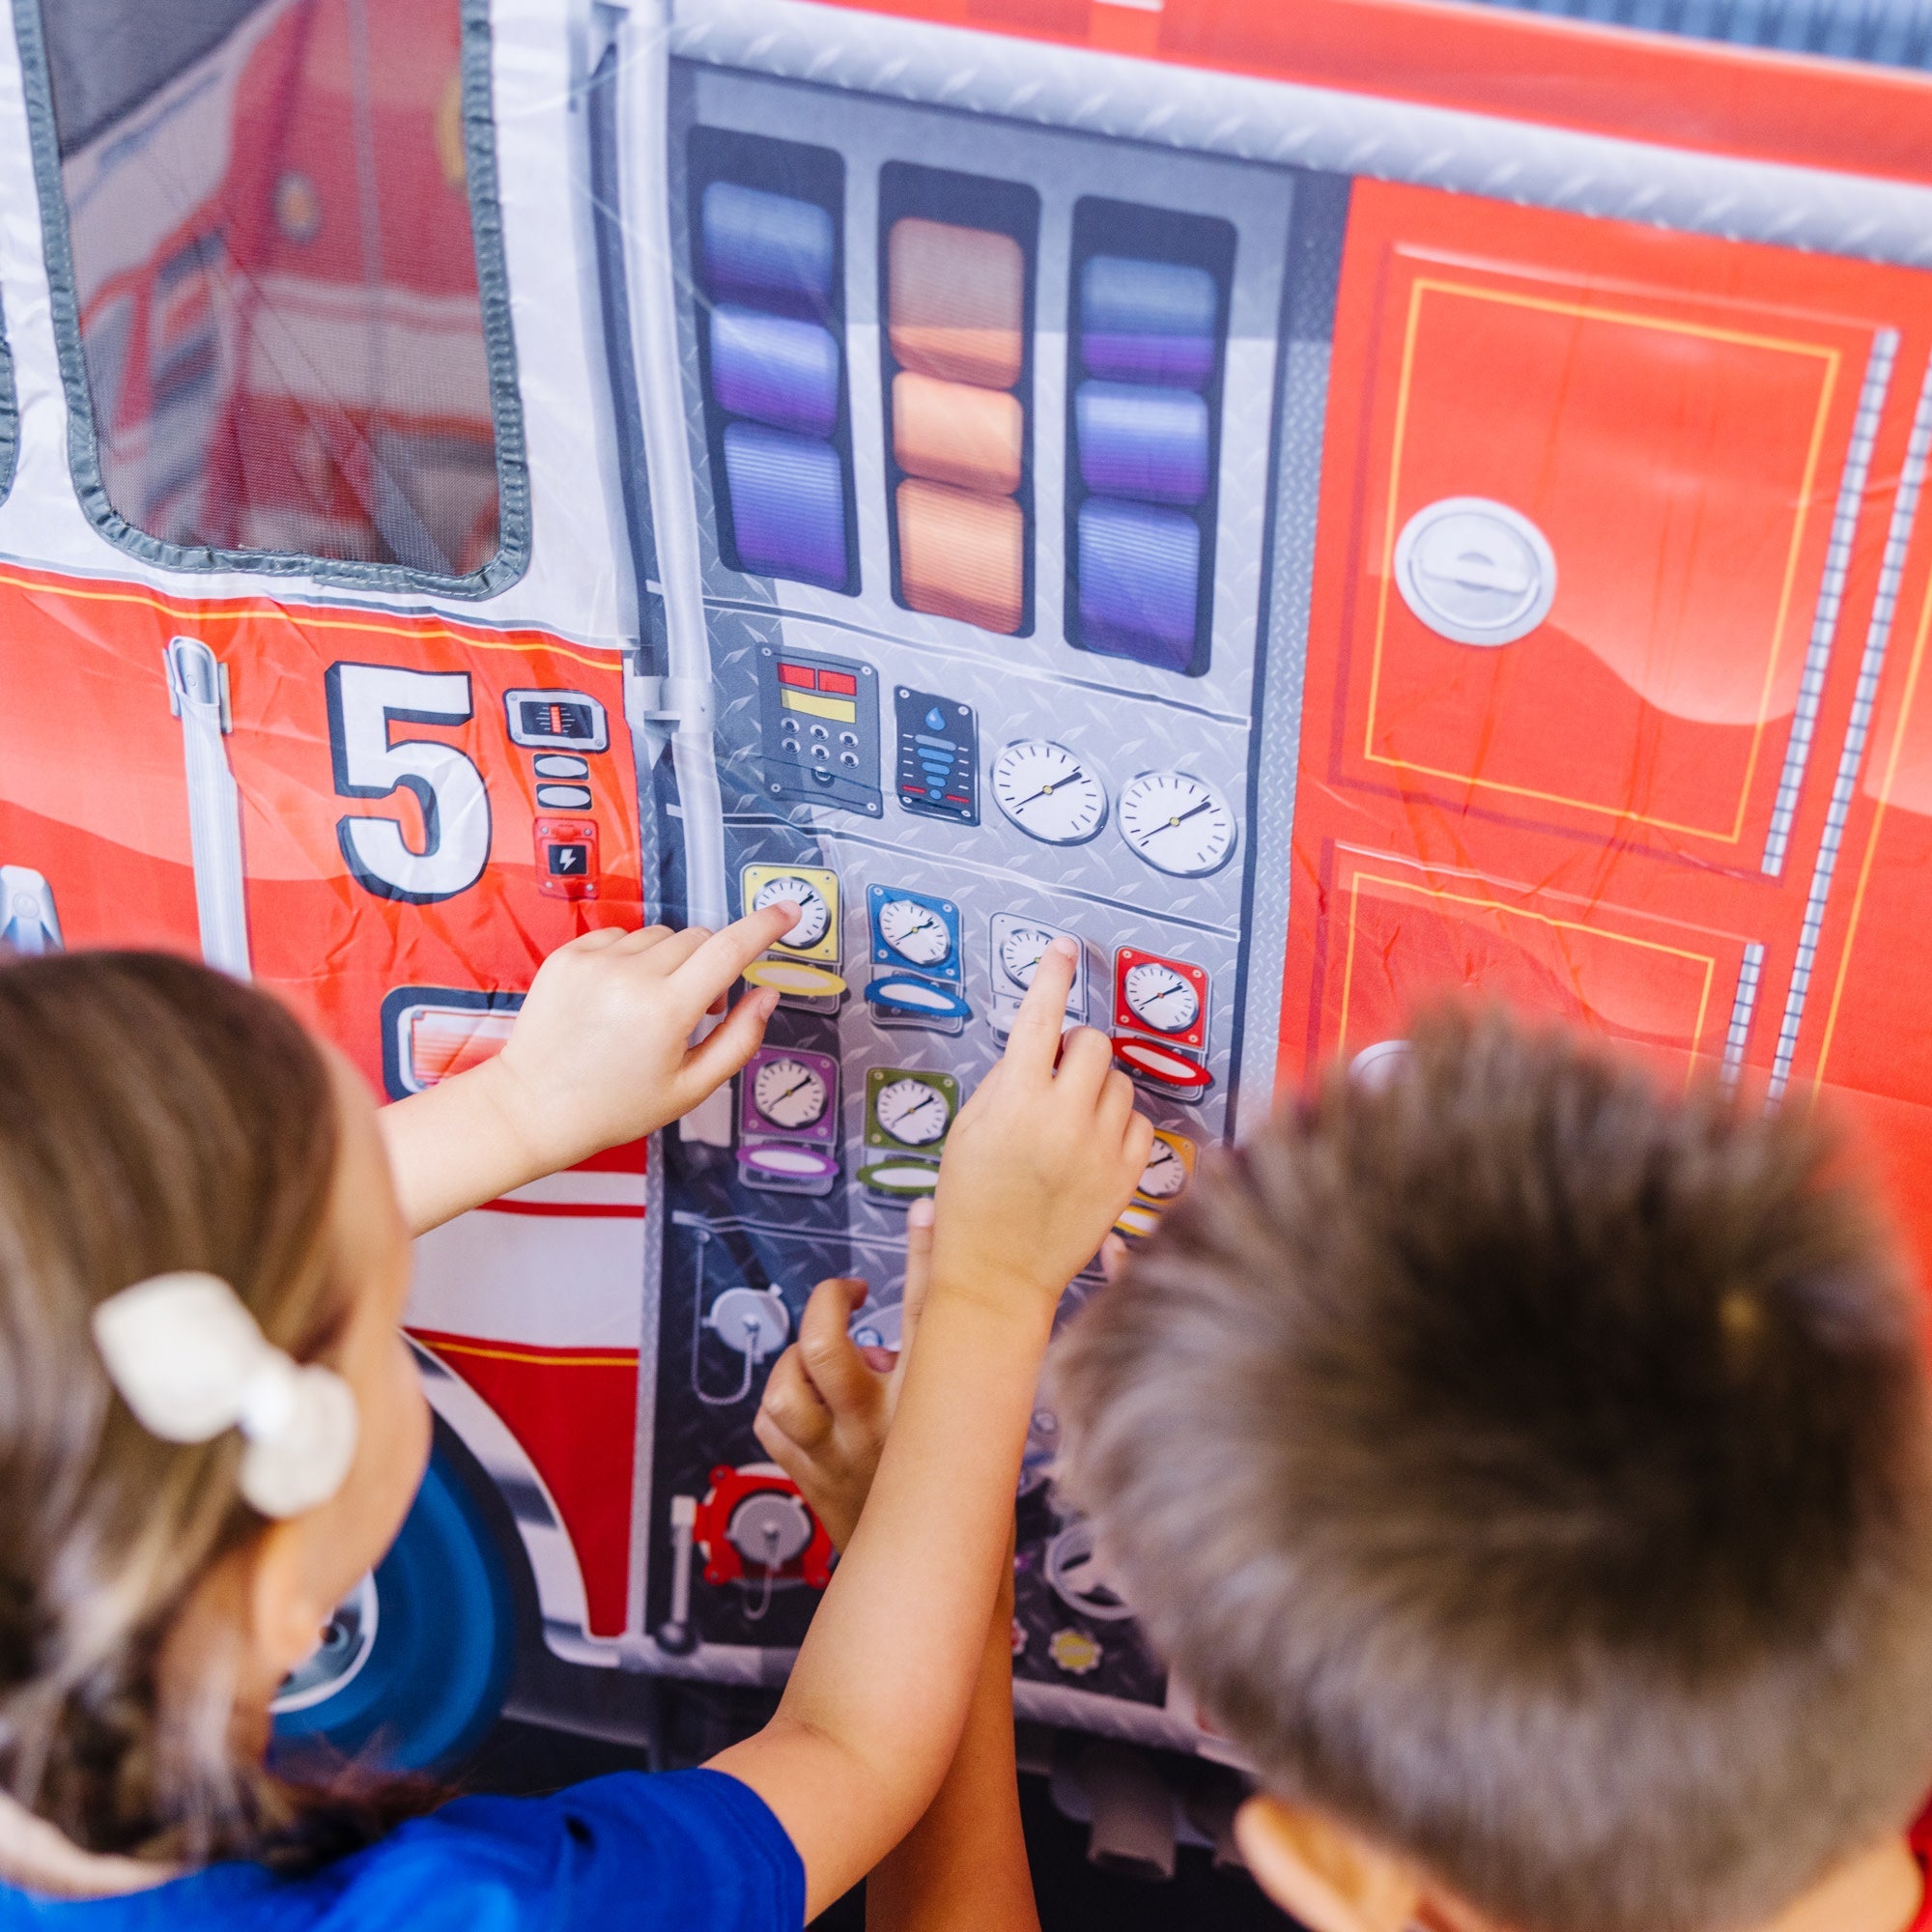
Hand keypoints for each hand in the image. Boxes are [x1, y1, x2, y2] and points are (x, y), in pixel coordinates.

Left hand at [472, 904, 798, 1174]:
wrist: (532, 1108)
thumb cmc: (614, 1106)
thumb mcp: (690, 1088)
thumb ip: (739, 1039)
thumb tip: (766, 995)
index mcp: (666, 1012)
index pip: (729, 949)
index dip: (765, 926)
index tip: (788, 912)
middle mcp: (631, 977)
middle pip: (699, 939)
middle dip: (711, 964)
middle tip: (699, 1008)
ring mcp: (595, 962)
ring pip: (661, 936)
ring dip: (669, 961)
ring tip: (649, 1006)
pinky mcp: (568, 956)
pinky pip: (621, 936)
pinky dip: (631, 958)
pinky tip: (617, 997)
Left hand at [754, 1201, 935, 1548]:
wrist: (936, 1577)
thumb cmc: (961, 1490)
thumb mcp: (976, 1419)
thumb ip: (952, 1361)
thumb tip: (936, 1295)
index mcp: (932, 1408)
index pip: (929, 1313)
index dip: (925, 1252)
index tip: (923, 1212)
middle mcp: (877, 1427)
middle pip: (824, 1344)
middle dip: (828, 1301)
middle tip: (848, 1295)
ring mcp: (836, 1455)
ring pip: (785, 1388)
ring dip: (796, 1358)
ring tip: (823, 1352)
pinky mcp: (810, 1478)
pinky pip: (771, 1425)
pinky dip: (780, 1399)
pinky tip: (806, 1394)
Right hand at [931, 939, 1152, 1325]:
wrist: (999, 1275)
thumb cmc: (973, 1201)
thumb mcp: (968, 1131)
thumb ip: (1004, 1081)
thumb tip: (1040, 1048)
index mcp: (1015, 1101)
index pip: (1040, 1017)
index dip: (1052, 975)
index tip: (1063, 948)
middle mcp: (1063, 1118)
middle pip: (1093, 1043)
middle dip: (1075, 1050)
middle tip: (1054, 1075)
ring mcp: (1101, 1147)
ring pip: (1119, 1081)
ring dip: (1096, 1088)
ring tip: (1068, 1123)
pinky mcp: (1127, 1174)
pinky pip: (1138, 1120)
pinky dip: (1117, 1124)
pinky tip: (1090, 1147)